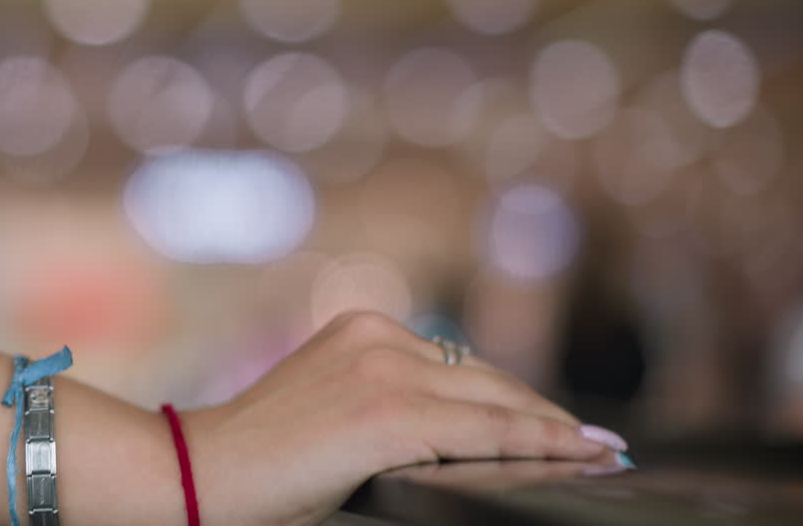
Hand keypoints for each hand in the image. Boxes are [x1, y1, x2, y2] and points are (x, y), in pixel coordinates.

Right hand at [183, 310, 625, 525]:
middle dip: (545, 416)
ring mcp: (386, 369)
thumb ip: (389, 406)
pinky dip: (540, 446)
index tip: (564, 422)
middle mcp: (381, 336)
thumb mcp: (334, 413)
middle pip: (488, 380)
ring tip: (600, 452)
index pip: (462, 368)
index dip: (517, 399)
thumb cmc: (260, 461)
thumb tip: (454, 434)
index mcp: (365, 328)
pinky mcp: (389, 413)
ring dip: (555, 432)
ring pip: (497, 403)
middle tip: (600, 442)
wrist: (201, 473)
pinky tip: (577, 455)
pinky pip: (486, 433)